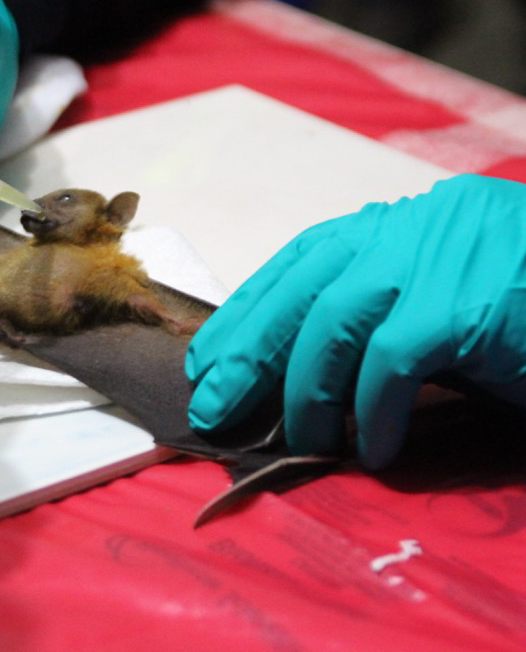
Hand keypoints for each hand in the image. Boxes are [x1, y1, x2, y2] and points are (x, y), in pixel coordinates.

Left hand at [185, 175, 525, 468]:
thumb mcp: (437, 302)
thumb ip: (376, 317)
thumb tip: (290, 372)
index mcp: (397, 225)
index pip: (300, 262)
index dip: (247, 310)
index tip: (209, 359)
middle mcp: (407, 229)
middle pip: (302, 290)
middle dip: (248, 351)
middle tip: (216, 405)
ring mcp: (438, 257)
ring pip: (334, 322)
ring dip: (306, 390)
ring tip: (301, 440)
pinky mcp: (467, 303)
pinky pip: (393, 361)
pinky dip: (373, 410)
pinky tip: (374, 449)